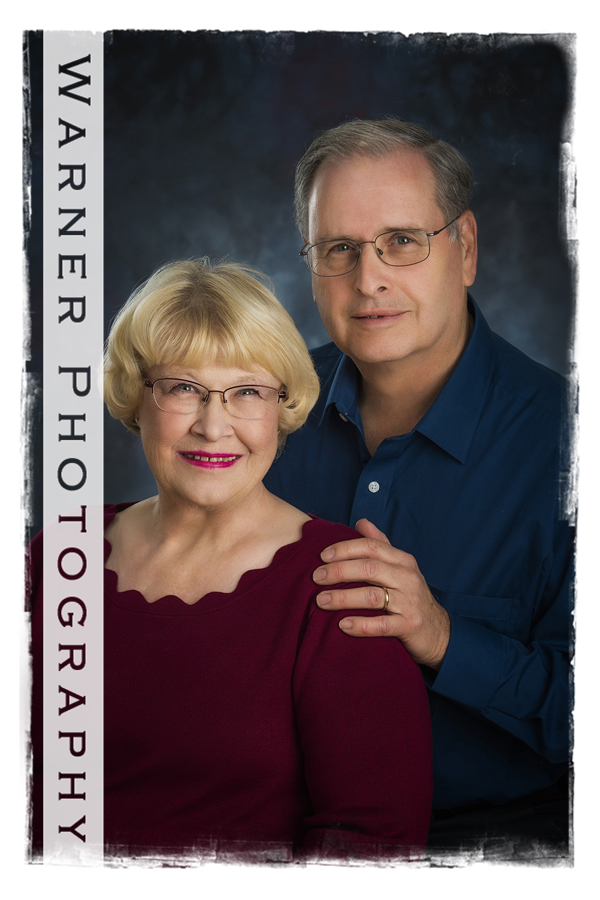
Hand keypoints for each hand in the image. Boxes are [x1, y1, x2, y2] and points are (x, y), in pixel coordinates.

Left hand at [313, 518, 449, 669]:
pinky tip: (342, 625)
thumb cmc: (411, 596)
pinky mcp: (409, 626)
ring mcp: (409, 602)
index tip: (322, 555)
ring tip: (321, 601)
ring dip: (342, 598)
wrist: (439, 632)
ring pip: (372, 596)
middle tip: (316, 577)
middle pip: (369, 568)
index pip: (371, 547)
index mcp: (402, 561)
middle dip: (339, 571)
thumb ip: (380, 545)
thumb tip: (361, 522)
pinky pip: (381, 625)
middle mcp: (407, 578)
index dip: (345, 549)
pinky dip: (360, 625)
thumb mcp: (400, 568)